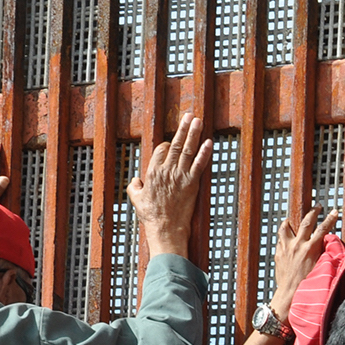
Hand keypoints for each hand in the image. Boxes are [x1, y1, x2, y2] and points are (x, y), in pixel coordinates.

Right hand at [127, 112, 212, 257]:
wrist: (166, 229)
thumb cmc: (151, 216)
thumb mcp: (136, 199)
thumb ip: (135, 186)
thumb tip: (136, 179)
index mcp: (153, 172)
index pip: (162, 150)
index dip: (168, 144)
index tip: (173, 142)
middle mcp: (167, 171)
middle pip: (176, 144)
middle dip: (183, 128)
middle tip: (190, 115)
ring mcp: (180, 177)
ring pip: (188, 150)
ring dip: (194, 134)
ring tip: (198, 121)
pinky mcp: (192, 184)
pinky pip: (199, 165)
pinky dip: (205, 153)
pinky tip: (209, 142)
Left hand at [270, 206, 338, 315]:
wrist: (290, 293)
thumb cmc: (306, 284)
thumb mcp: (319, 267)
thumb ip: (323, 253)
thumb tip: (327, 244)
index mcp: (310, 249)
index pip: (323, 229)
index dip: (330, 219)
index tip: (334, 212)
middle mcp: (297, 245)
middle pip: (306, 222)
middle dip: (313, 212)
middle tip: (317, 207)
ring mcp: (286, 248)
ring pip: (286, 227)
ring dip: (290, 221)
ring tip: (291, 219)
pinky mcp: (279, 253)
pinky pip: (280, 240)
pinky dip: (284, 237)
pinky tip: (286, 238)